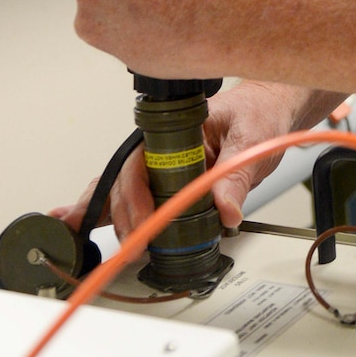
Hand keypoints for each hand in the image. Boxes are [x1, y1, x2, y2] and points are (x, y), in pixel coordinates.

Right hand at [52, 82, 343, 238]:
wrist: (269, 110)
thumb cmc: (257, 113)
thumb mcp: (252, 138)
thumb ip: (238, 173)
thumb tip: (227, 210)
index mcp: (173, 130)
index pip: (139, 161)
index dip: (135, 194)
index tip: (146, 221)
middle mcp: (160, 148)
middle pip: (124, 181)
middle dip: (122, 216)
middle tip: (132, 246)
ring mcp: (162, 165)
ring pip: (122, 191)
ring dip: (110, 218)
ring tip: (96, 241)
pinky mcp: (171, 182)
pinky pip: (138, 198)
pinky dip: (115, 215)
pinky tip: (86, 228)